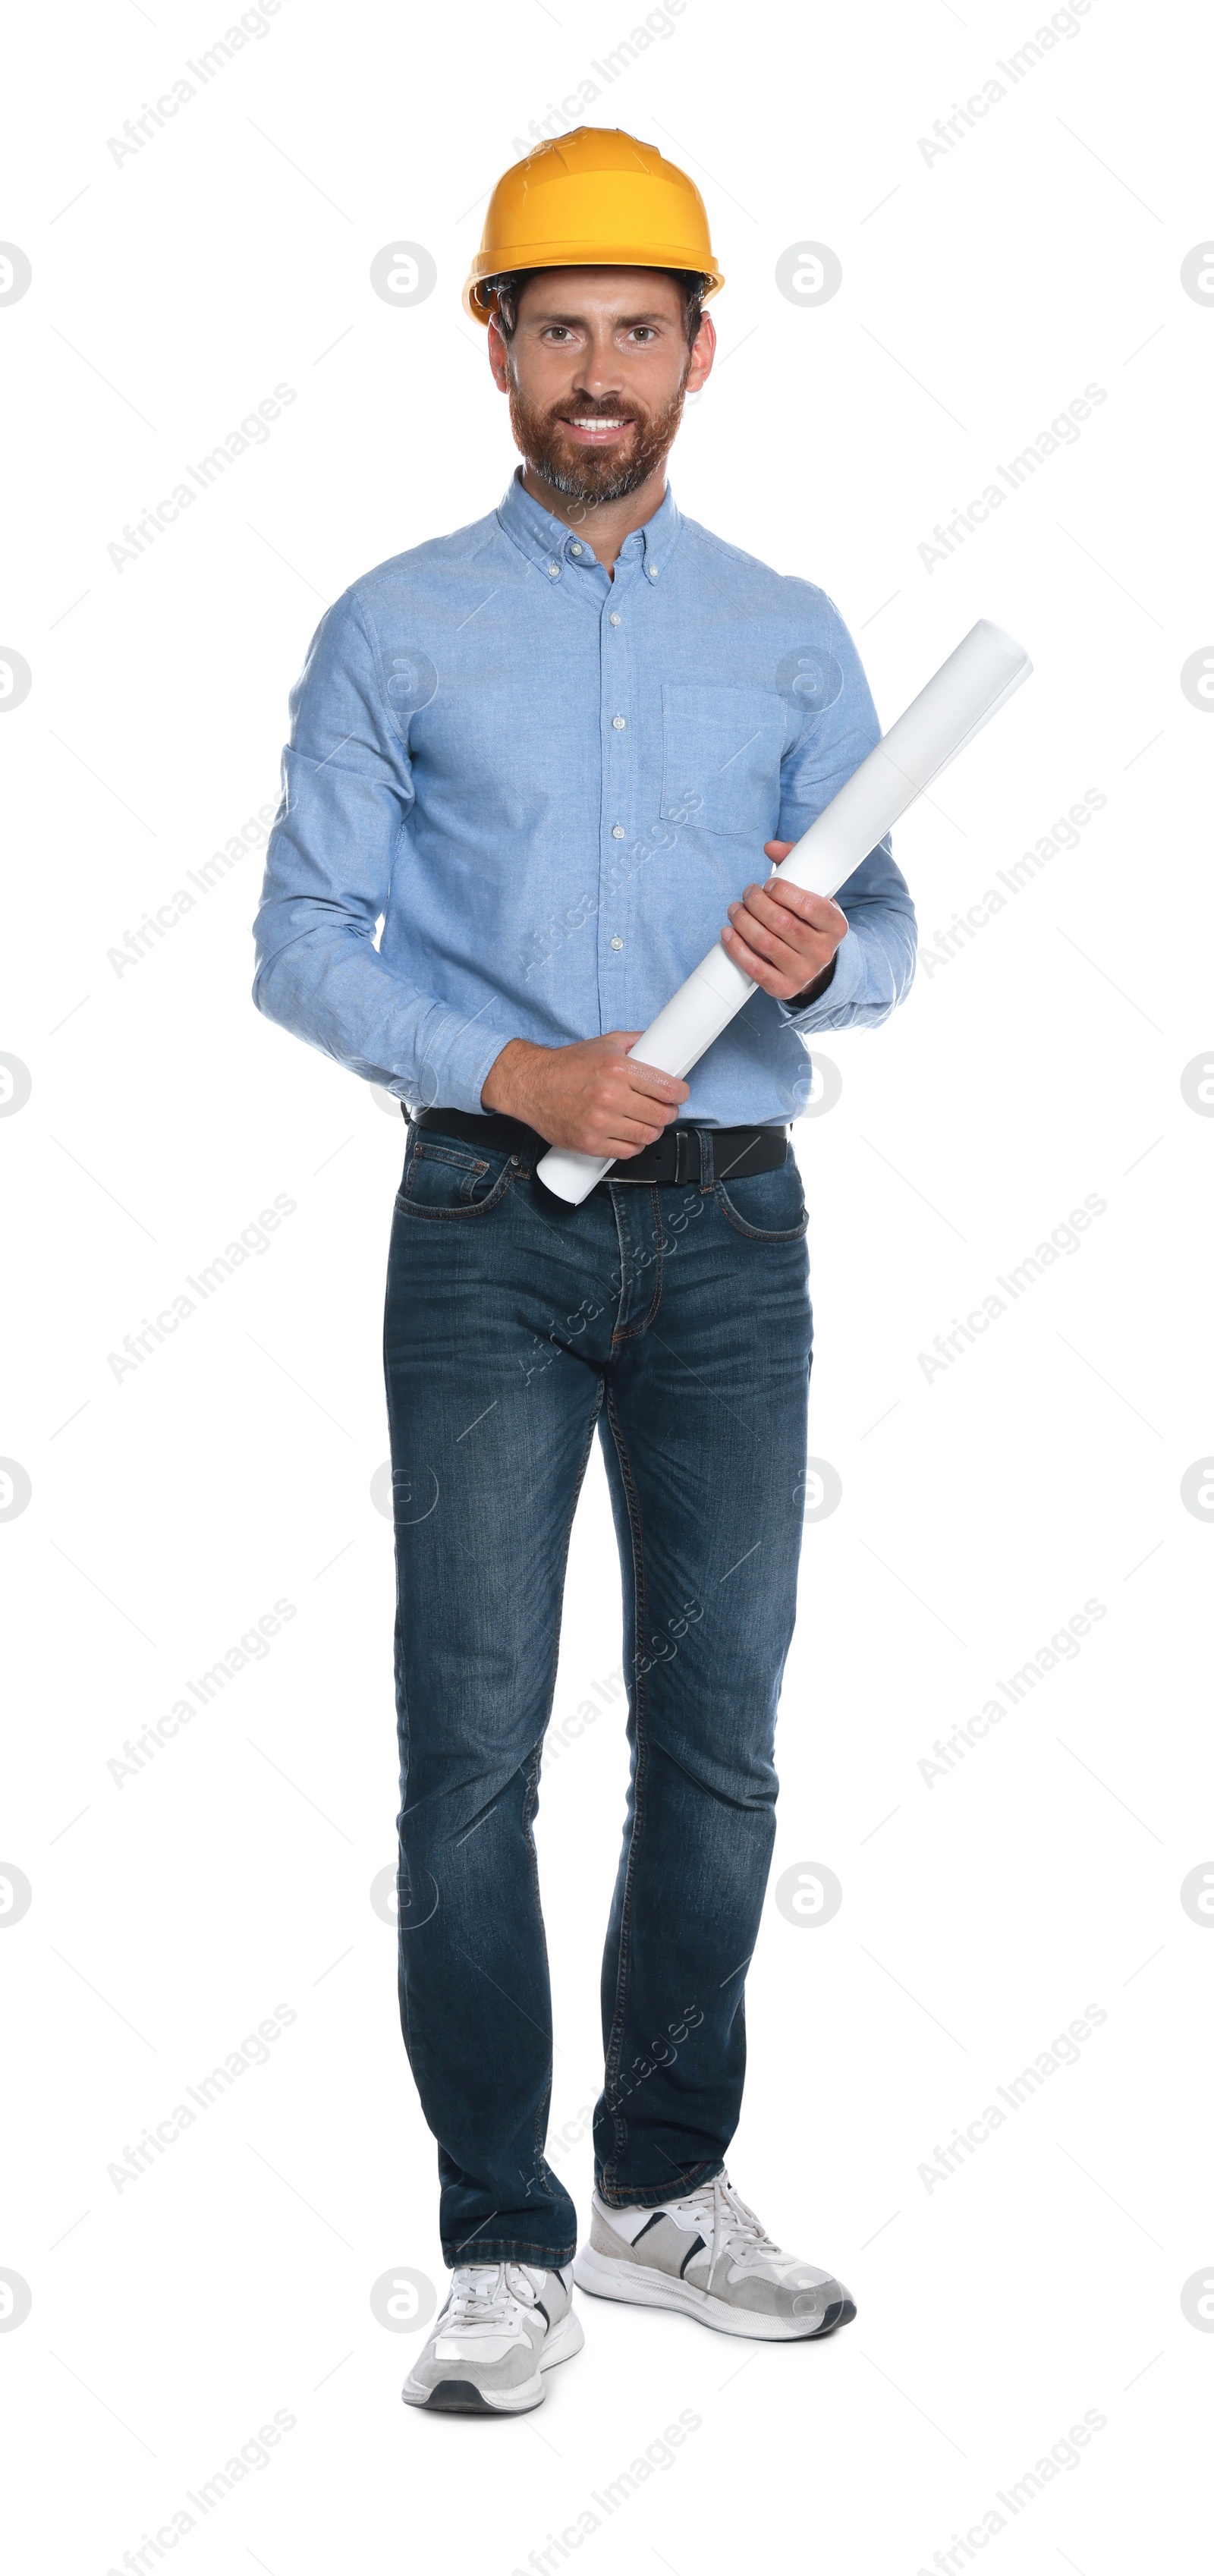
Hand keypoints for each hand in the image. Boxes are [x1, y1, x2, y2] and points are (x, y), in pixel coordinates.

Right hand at [481, 1030, 688, 1156]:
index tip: (680, 1095)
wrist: (532, 1085)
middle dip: (668, 1113)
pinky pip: (627, 1151)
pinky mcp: (590, 1143)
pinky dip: (634, 1145)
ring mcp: (599, 1123)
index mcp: (617, 1069)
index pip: (667, 1088)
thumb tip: (662, 1041)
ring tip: (648, 1122)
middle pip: (661, 1115)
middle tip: (665, 1110)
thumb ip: (635, 1041)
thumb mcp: (604, 1043)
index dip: (680, 1094)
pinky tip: (631, 1135)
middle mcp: (609, 1096)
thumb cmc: (567, 1065)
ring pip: (647, 1135)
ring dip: (653, 1130)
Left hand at [721, 841, 847, 1001]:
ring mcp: (804, 972)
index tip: (769, 884)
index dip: (784, 892)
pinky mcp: (783, 988)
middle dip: (757, 903)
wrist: (814, 968)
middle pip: (782, 923)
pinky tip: (728, 934)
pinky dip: (737, 949)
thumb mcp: (813, 895)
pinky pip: (755, 969)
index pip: (810, 906)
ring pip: (766, 944)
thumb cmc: (809, 924)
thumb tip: (771, 847)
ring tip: (734, 909)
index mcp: (836, 926)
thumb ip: (796, 864)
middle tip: (747, 893)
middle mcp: (823, 951)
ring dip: (743, 922)